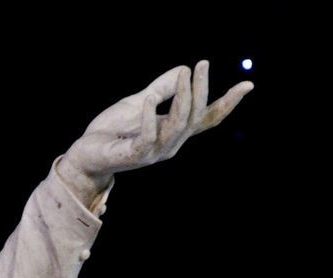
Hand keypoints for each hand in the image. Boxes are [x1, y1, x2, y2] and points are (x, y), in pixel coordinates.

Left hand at [56, 60, 253, 206]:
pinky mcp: (135, 155)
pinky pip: (148, 137)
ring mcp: (154, 152)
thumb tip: (182, 68)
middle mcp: (169, 144)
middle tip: (201, 64)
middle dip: (201, 90)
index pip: (207, 119)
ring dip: (182, 98)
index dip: (227, 103)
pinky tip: (149, 98)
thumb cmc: (111, 132)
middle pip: (195, 117)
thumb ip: (159, 89)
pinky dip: (150, 116)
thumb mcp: (137, 103)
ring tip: (181, 74)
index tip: (248, 85)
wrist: (85, 157)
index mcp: (173, 132)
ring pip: (178, 125)